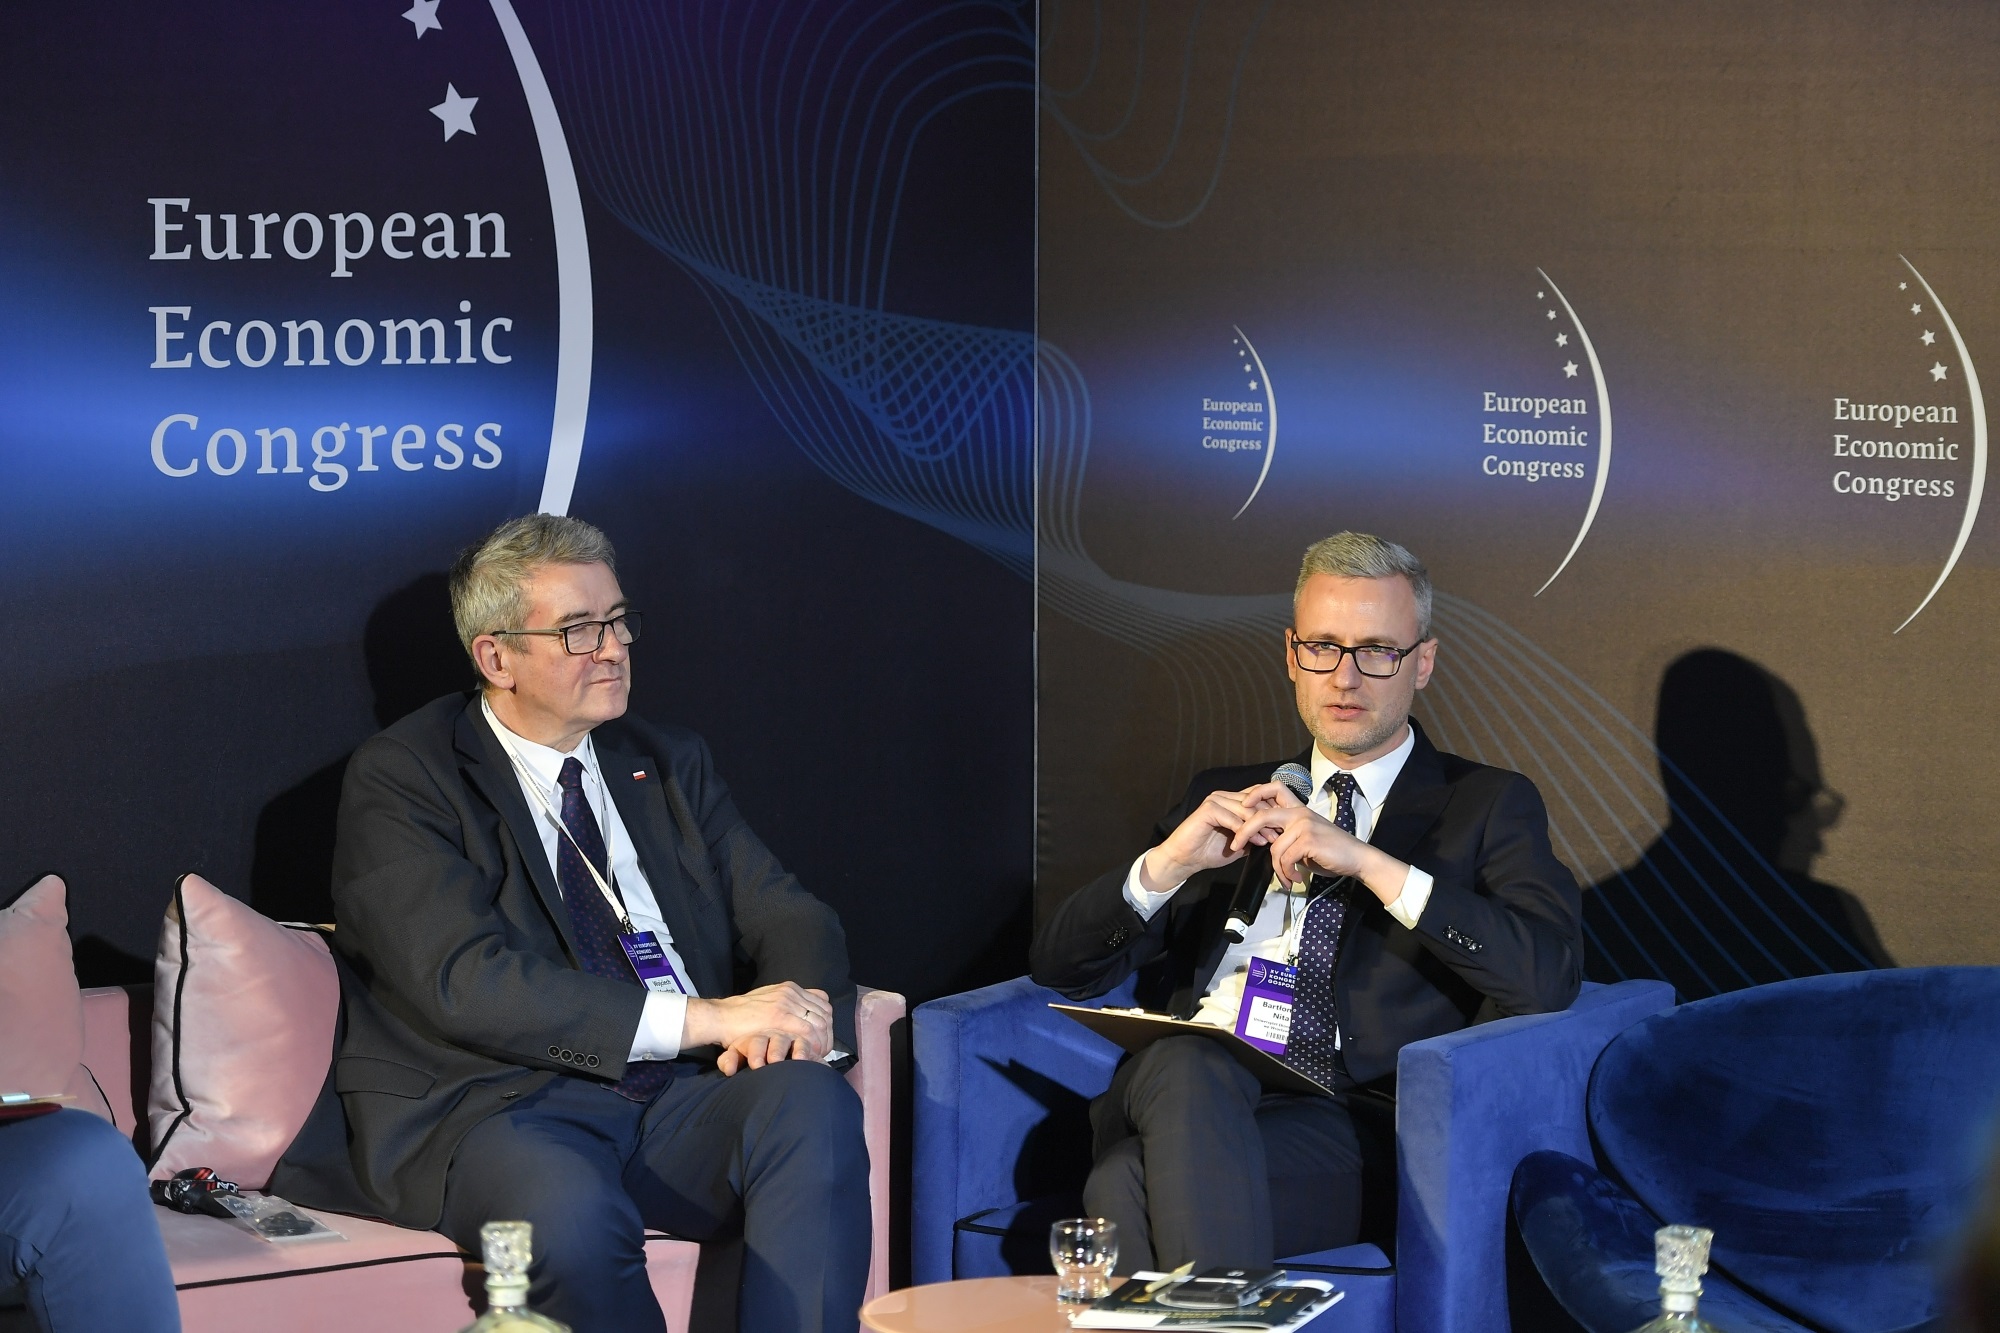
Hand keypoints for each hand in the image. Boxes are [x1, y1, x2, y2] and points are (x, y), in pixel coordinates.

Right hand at [683, 983, 831, 1074]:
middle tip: (823, 1051)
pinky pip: (807, 1030)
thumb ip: (786, 1004)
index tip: (823, 1038)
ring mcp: (786, 1003)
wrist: (721, 1017)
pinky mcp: (779, 1016)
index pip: (822, 1002)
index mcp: (790, 988)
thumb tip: (803, 1015)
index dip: (827, 1022)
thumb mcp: (768, 1001)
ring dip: (822, 1041)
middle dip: (828, 1034)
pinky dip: (813, 1043)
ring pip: (820, 1022)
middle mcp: (791, 992)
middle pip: (825, 1012)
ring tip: (817, 1056)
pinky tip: (808, 1054)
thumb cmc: (741, 1015)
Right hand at [1139, 783, 1295, 891]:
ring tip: (1270, 840)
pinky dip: (1245, 831)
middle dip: (1269, 819)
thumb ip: (1253, 836)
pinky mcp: (1208, 809)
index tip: (1285, 828)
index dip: (1272, 811)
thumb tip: (1275, 836)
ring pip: (1245, 810)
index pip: (1257, 797)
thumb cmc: (1208, 851)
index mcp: (1230, 801)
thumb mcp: (1238, 843)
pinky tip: (1254, 842)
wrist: (1185, 859)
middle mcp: (1223, 797)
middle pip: (1254, 802)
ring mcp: (1215, 801)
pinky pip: (1233, 818)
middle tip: (1282, 835)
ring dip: (1260, 826)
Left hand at [1230, 786, 1408, 905]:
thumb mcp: (1306, 838)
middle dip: (1244, 831)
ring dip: (1277, 868)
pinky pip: (1285, 859)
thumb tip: (1264, 841)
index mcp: (1299, 809)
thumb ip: (1286, 834)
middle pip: (1262, 816)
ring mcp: (1304, 825)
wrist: (1356, 858)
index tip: (1243, 805)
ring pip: (1274, 847)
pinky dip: (1287, 873)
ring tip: (1286, 878)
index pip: (1275, 788)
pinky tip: (1295, 879)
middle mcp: (1300, 813)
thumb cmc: (1331, 850)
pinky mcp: (1308, 840)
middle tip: (1235, 846)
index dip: (1256, 793)